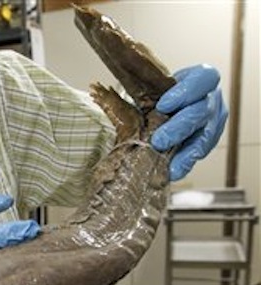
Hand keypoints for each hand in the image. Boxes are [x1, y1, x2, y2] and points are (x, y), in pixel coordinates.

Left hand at [151, 65, 228, 180]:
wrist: (163, 108)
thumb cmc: (160, 94)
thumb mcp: (151, 87)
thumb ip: (141, 92)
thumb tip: (108, 99)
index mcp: (201, 78)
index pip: (203, 79)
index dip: (186, 92)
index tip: (162, 106)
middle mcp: (211, 99)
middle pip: (203, 111)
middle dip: (180, 127)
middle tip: (159, 141)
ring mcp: (212, 121)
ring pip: (206, 135)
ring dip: (187, 152)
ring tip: (170, 166)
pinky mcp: (207, 140)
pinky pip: (200, 152)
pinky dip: (186, 162)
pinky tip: (174, 171)